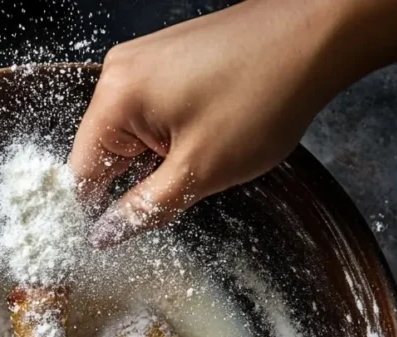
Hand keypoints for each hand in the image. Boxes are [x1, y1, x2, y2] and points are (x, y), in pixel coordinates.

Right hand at [70, 0, 355, 247]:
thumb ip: (144, 209)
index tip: (110, 243)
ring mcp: (145, 62)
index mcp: (115, 98)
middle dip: (136, 184)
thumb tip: (106, 234)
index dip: (94, 214)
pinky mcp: (170, 61)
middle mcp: (120, 73)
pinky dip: (173, 139)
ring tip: (206, 158)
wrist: (316, 33)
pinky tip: (208, 141)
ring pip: (133, 137)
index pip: (80, 172)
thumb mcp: (198, 171)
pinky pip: (154, 115)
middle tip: (181, 194)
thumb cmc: (263, 94)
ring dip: (159, 163)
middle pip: (105, 153)